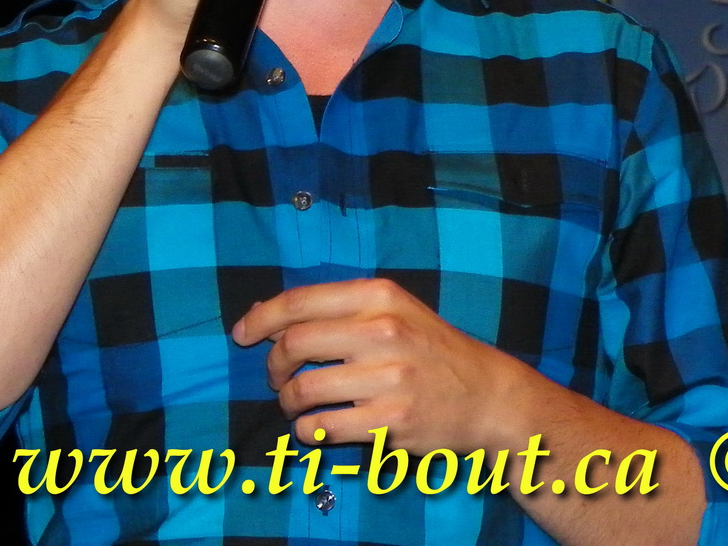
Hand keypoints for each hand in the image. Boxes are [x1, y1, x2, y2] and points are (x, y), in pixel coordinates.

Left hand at [233, 278, 530, 452]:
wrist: (485, 395)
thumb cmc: (429, 349)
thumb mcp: (394, 310)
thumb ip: (337, 310)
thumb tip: (264, 319)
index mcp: (379, 296)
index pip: (300, 301)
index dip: (261, 319)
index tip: (242, 334)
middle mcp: (382, 331)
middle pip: (292, 346)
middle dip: (273, 367)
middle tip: (279, 379)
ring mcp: (387, 378)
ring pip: (301, 392)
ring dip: (288, 403)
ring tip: (298, 406)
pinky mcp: (389, 421)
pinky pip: (320, 429)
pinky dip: (307, 432)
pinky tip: (317, 427)